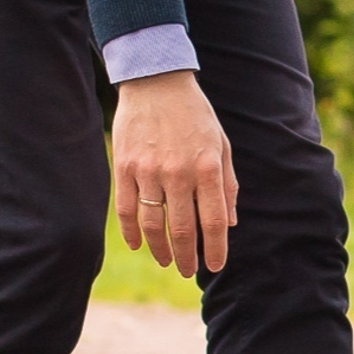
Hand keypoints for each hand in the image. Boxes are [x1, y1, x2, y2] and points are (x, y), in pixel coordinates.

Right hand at [112, 69, 237, 277]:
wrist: (156, 83)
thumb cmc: (196, 116)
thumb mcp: (221, 145)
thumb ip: (227, 185)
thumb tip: (230, 223)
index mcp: (207, 168)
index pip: (213, 222)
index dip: (215, 249)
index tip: (215, 266)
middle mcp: (178, 173)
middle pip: (183, 229)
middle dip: (187, 256)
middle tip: (189, 271)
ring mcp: (147, 171)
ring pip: (153, 224)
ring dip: (160, 249)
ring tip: (167, 261)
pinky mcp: (124, 167)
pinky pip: (126, 209)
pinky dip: (131, 231)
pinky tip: (138, 245)